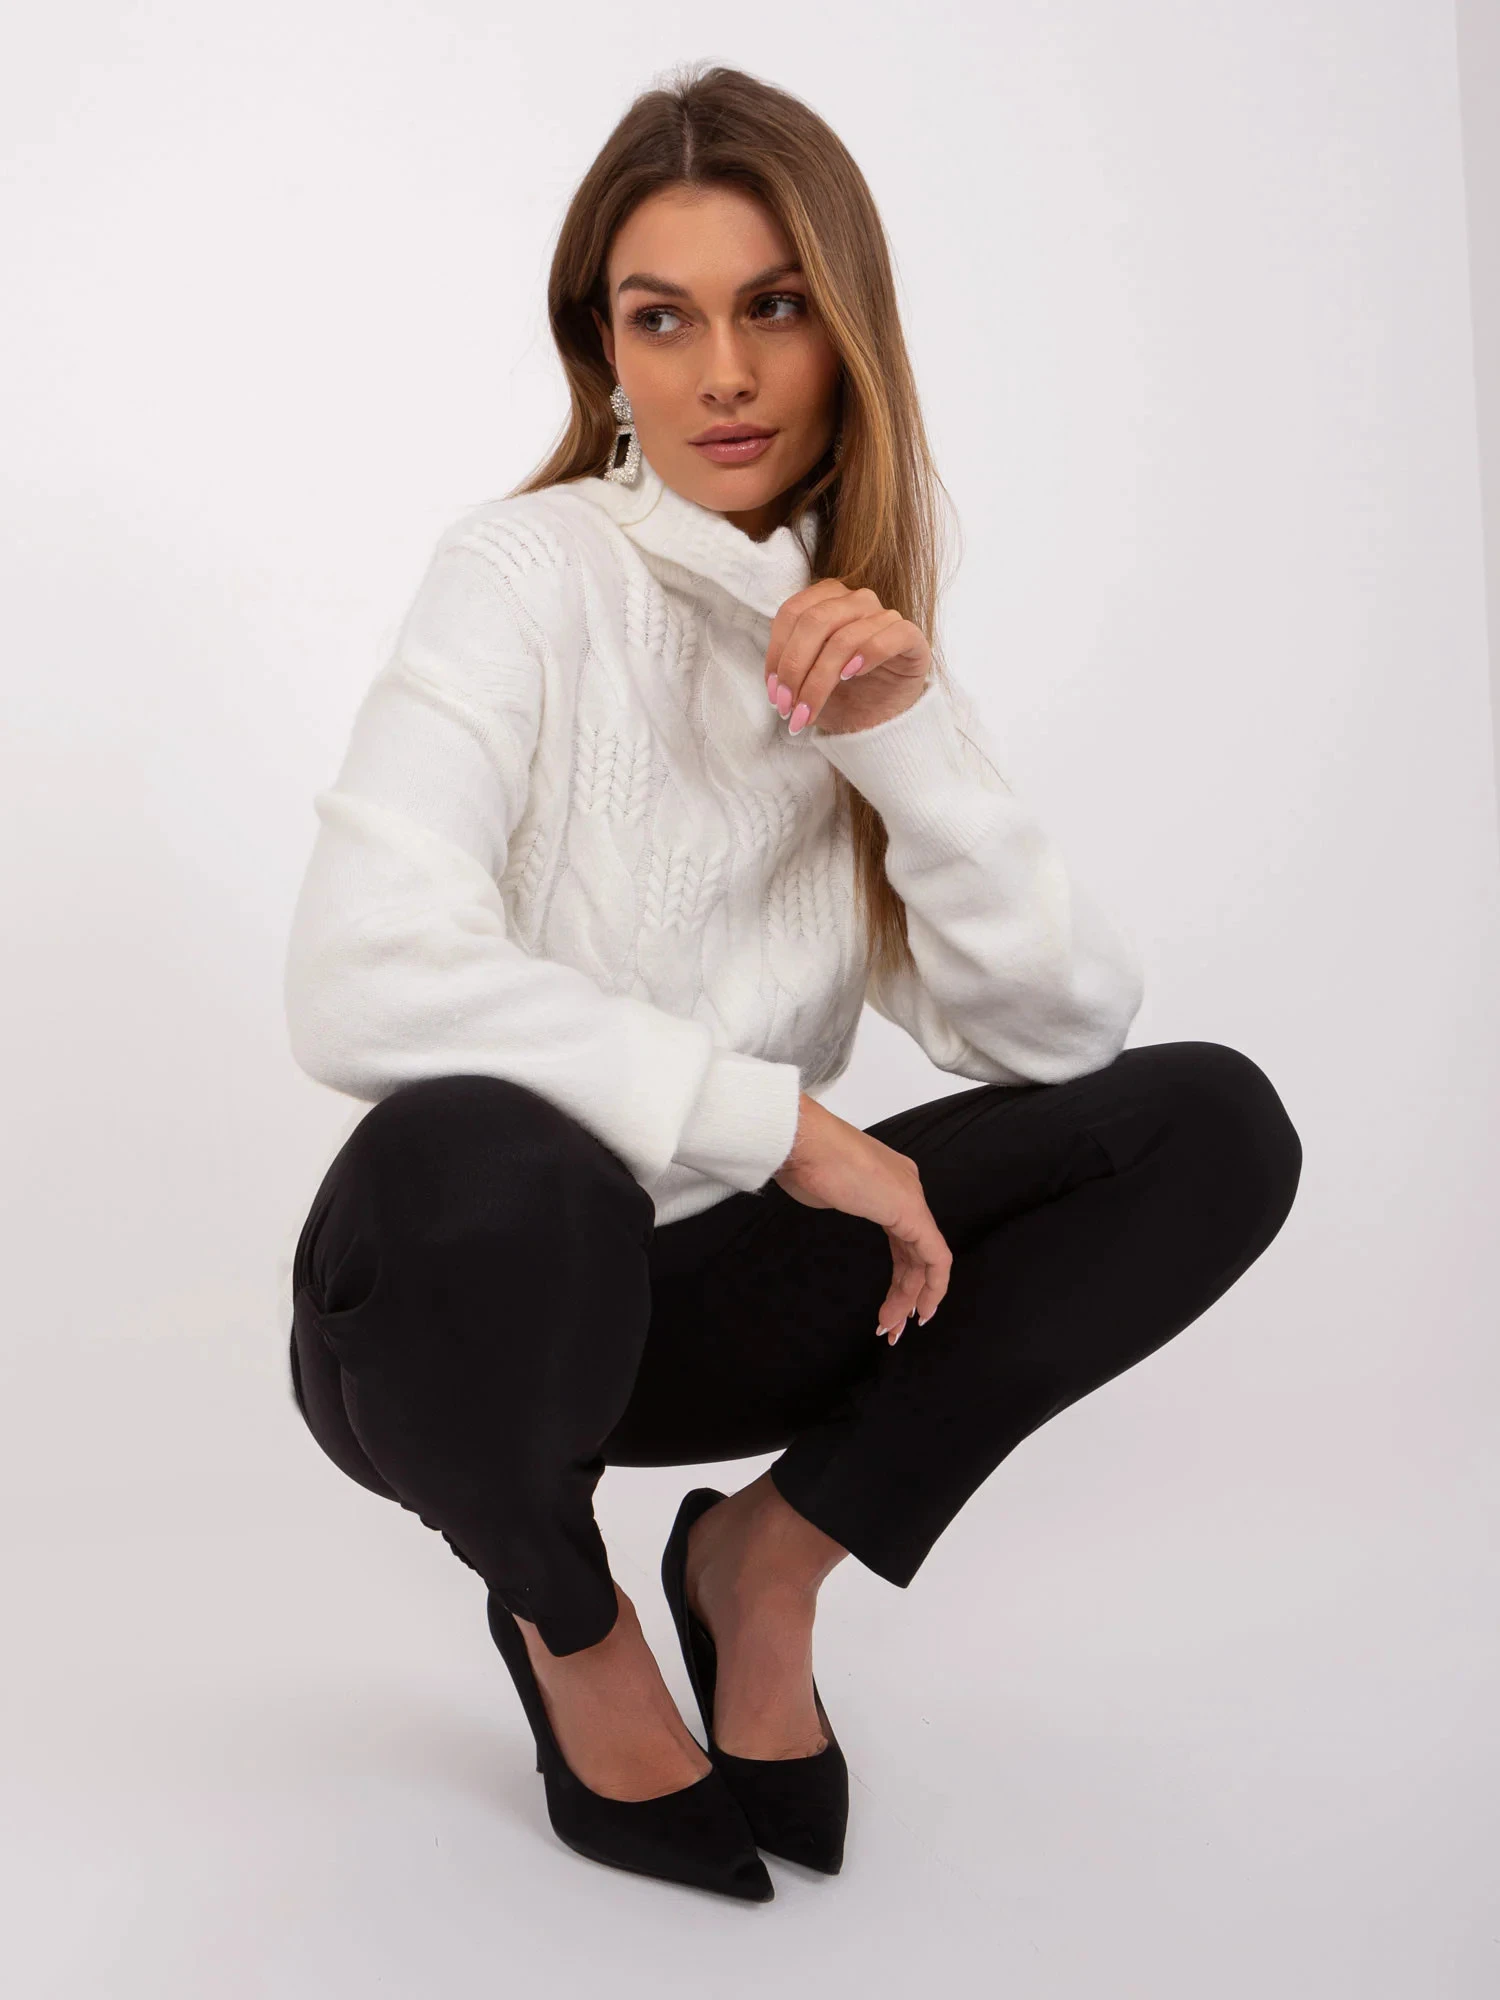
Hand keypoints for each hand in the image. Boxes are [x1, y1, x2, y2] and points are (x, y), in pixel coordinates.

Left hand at [764, 579, 931, 736]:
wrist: (879, 720)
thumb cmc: (840, 695)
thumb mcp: (805, 680)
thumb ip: (788, 665)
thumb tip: (774, 682)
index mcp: (826, 599)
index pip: (792, 613)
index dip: (777, 653)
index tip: (774, 692)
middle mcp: (855, 600)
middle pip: (815, 621)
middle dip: (795, 668)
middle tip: (787, 706)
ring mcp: (885, 615)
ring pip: (845, 637)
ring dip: (820, 680)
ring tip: (808, 711)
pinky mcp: (911, 637)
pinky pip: (890, 635)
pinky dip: (868, 654)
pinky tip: (851, 675)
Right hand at [773, 1094, 951, 1342]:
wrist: (803, 1142)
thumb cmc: (803, 1160)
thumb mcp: (824, 1187)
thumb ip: (837, 1195)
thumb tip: (829, 1195)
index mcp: (889, 1181)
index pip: (905, 1238)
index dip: (902, 1276)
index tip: (889, 1305)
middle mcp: (906, 1188)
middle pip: (915, 1253)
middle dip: (906, 1295)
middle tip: (889, 1328)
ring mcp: (911, 1198)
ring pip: (926, 1260)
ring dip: (911, 1299)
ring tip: (891, 1328)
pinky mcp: (911, 1211)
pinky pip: (935, 1257)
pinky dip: (931, 1287)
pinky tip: (918, 1310)